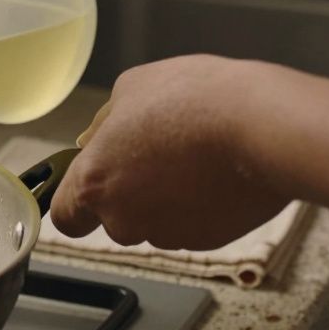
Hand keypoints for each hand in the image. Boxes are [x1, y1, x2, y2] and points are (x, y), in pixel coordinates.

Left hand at [50, 55, 291, 249]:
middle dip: (129, 194)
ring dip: (165, 199)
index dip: (76, 202)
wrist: (263, 127)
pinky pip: (191, 225)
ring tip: (192, 156)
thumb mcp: (132, 89)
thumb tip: (93, 140)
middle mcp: (123, 219)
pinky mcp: (207, 241)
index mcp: (94, 182)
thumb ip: (104, 123)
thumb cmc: (195, 100)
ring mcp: (166, 234)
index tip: (90, 187)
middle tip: (156, 154)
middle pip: (113, 219)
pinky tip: (214, 173)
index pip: (65, 216)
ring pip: (154, 223)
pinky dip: (198, 206)